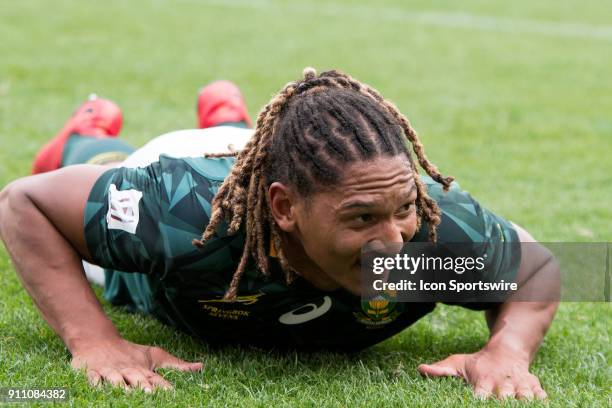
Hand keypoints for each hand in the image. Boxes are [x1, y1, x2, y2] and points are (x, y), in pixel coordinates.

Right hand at [70, 337, 202, 391]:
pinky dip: (94, 382)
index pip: (155, 379)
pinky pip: (92, 378)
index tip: (172, 393)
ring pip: (114, 379)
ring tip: (125, 392)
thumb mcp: (155, 355)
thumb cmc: (131, 352)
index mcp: (143, 369)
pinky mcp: (93, 372)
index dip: (163, 386)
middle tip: (149, 393)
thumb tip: (201, 367)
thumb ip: (178, 365)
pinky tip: (97, 387)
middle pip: (136, 379)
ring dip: (119, 385)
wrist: (99, 340)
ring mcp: (110, 371)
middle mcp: (128, 371)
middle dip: (142, 386)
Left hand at [417, 347, 546, 399]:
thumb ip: (441, 370)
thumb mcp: (459, 363)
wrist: (507, 351)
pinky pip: (541, 397)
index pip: (481, 396)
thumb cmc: (479, 363)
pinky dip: (541, 402)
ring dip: (524, 403)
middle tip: (499, 406)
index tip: (478, 404)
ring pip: (525, 398)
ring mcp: (520, 386)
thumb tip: (421, 369)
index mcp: (484, 380)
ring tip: (521, 406)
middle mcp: (503, 384)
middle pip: (505, 400)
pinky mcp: (534, 387)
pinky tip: (540, 405)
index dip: (480, 402)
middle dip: (503, 404)